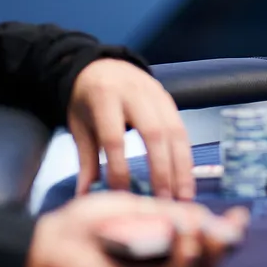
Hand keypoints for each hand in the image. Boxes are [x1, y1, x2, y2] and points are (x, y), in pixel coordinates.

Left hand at [26, 192, 248, 266]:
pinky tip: (184, 234)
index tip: (240, 215)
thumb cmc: (85, 223)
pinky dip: (184, 255)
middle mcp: (162, 263)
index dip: (226, 231)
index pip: (204, 241)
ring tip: (203, 227)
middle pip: (209, 261)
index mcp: (162, 243)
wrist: (52, 239)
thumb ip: (165, 211)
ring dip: (207, 249)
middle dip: (226, 243)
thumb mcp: (132, 207)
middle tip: (234, 226)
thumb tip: (200, 214)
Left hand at [69, 59, 194, 199]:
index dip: (119, 167)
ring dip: (181, 167)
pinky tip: (187, 178)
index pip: (114, 137)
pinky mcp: (170, 100)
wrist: (104, 66)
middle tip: (163, 200)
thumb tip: (85, 196)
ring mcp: (157, 95)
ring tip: (183, 196)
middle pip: (153, 133)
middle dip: (161, 170)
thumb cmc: (88, 100)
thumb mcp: (80, 126)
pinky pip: (183, 130)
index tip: (121, 195)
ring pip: (175, 132)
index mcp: (105, 97)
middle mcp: (135, 93)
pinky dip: (186, 156)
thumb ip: (86, 160)